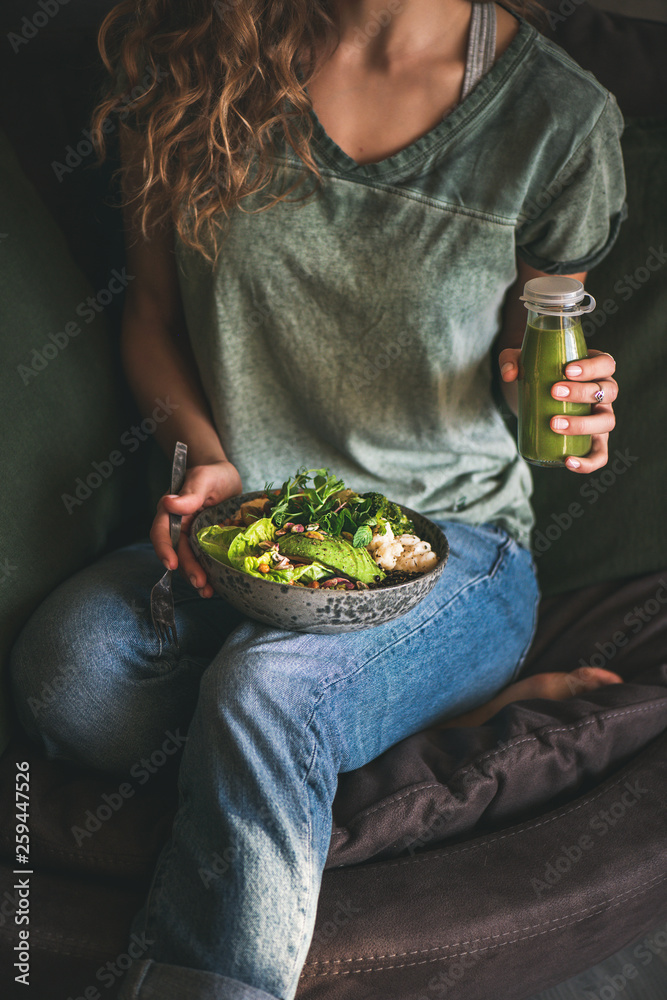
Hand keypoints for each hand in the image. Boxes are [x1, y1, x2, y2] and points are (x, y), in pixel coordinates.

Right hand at [150, 459, 242, 596]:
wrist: (227, 479)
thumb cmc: (213, 474)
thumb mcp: (204, 479)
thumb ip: (189, 494)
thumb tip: (168, 502)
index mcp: (171, 511)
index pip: (161, 532)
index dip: (164, 549)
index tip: (172, 564)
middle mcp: (178, 527)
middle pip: (177, 552)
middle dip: (187, 569)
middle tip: (200, 583)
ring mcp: (191, 538)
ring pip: (189, 561)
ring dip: (197, 577)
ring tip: (208, 592)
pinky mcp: (205, 545)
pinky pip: (203, 561)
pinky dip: (208, 574)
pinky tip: (217, 585)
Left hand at [499, 348, 617, 472]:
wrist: (533, 398)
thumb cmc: (535, 374)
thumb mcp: (521, 363)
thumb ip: (510, 360)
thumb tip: (509, 375)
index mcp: (595, 369)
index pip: (607, 364)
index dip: (592, 367)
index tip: (567, 371)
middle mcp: (603, 393)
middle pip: (608, 391)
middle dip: (582, 392)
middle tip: (553, 393)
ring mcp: (601, 418)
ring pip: (607, 421)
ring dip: (583, 424)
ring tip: (554, 424)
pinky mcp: (593, 441)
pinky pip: (600, 455)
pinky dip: (589, 462)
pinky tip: (569, 462)